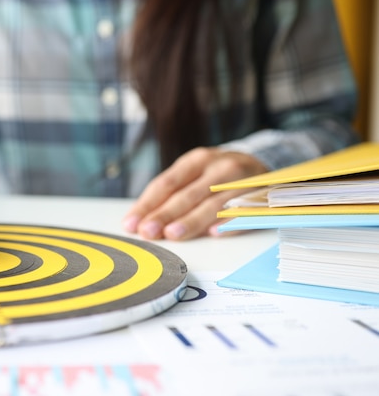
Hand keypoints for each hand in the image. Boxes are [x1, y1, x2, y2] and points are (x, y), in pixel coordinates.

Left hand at [122, 147, 266, 240]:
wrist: (263, 163)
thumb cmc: (218, 174)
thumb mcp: (195, 173)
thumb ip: (171, 194)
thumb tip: (141, 220)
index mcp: (196, 160)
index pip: (166, 183)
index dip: (147, 204)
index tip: (132, 223)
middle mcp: (218, 168)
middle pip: (186, 195)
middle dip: (164, 215)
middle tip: (148, 232)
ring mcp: (240, 181)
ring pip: (212, 204)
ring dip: (191, 221)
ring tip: (173, 234)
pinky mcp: (259, 196)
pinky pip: (243, 211)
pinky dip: (229, 223)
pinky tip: (214, 233)